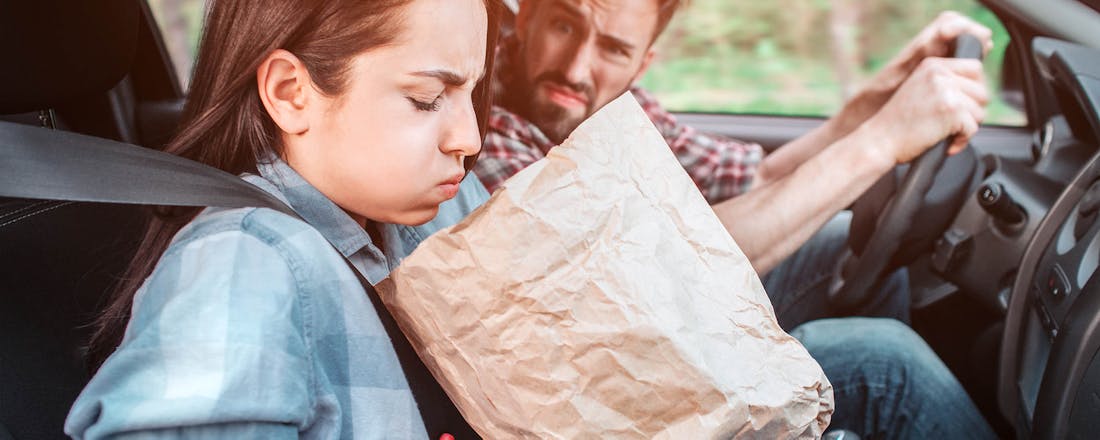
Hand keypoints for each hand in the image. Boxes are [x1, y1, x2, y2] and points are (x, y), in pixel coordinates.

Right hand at [862, 57, 988, 163]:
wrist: (879, 140)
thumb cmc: (897, 123)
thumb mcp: (920, 90)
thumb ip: (945, 83)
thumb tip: (978, 87)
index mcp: (933, 65)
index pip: (975, 68)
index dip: (973, 90)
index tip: (961, 106)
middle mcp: (940, 73)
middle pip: (982, 91)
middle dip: (972, 111)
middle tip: (952, 124)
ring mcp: (946, 91)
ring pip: (980, 111)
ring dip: (967, 127)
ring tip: (946, 134)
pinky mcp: (951, 110)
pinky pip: (973, 128)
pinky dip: (962, 141)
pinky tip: (946, 143)